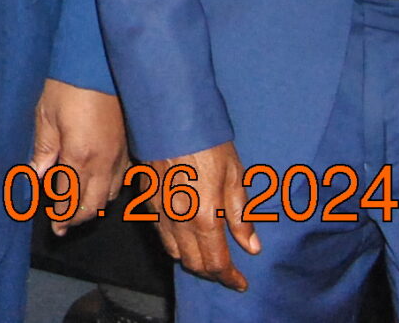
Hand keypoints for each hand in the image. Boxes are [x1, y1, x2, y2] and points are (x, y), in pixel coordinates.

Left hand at [30, 79, 128, 230]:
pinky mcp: (128, 145)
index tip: (55, 226)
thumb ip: (43, 149)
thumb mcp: (45, 115)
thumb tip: (37, 177)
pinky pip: (122, 179)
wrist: (97, 62)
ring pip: (111, 194)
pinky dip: (109, 190)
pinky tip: (99, 187)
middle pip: (94, 204)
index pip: (71, 198)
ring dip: (94, 206)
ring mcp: (119, 154)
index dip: (62, 215)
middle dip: (78, 218)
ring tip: (78, 209)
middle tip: (63, 226)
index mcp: (80, 155)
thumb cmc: (67, 86)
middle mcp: (104, 161)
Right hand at [150, 142, 259, 291]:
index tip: (241, 283)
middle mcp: (179, 221)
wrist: (169, 115)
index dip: (230, 278)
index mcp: (205, 217)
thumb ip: (241, 215)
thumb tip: (251, 247)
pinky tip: (186, 234)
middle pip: (194, 264)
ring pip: (174, 252)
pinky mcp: (147, 200)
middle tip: (228, 269)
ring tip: (208, 253)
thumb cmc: (207, 141)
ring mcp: (159, 212)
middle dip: (213, 272)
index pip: (216, 263)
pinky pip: (161, 234)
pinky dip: (175, 243)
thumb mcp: (235, 175)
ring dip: (192, 259)